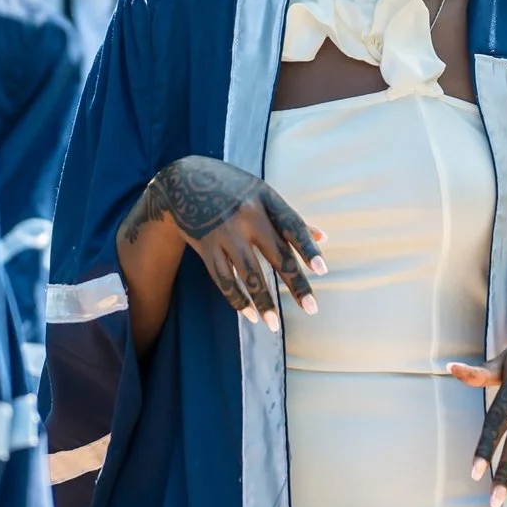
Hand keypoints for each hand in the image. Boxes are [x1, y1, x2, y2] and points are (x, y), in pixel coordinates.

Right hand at [120, 156, 323, 328]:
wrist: (183, 181)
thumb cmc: (233, 189)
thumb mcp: (262, 193)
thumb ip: (290, 217)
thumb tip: (324, 237)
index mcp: (265, 198)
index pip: (291, 226)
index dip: (307, 248)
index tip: (322, 271)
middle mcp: (246, 216)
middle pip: (276, 254)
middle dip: (295, 284)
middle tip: (311, 309)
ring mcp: (224, 233)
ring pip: (248, 274)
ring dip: (264, 302)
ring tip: (275, 325)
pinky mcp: (206, 247)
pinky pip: (224, 279)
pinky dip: (237, 299)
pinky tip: (250, 315)